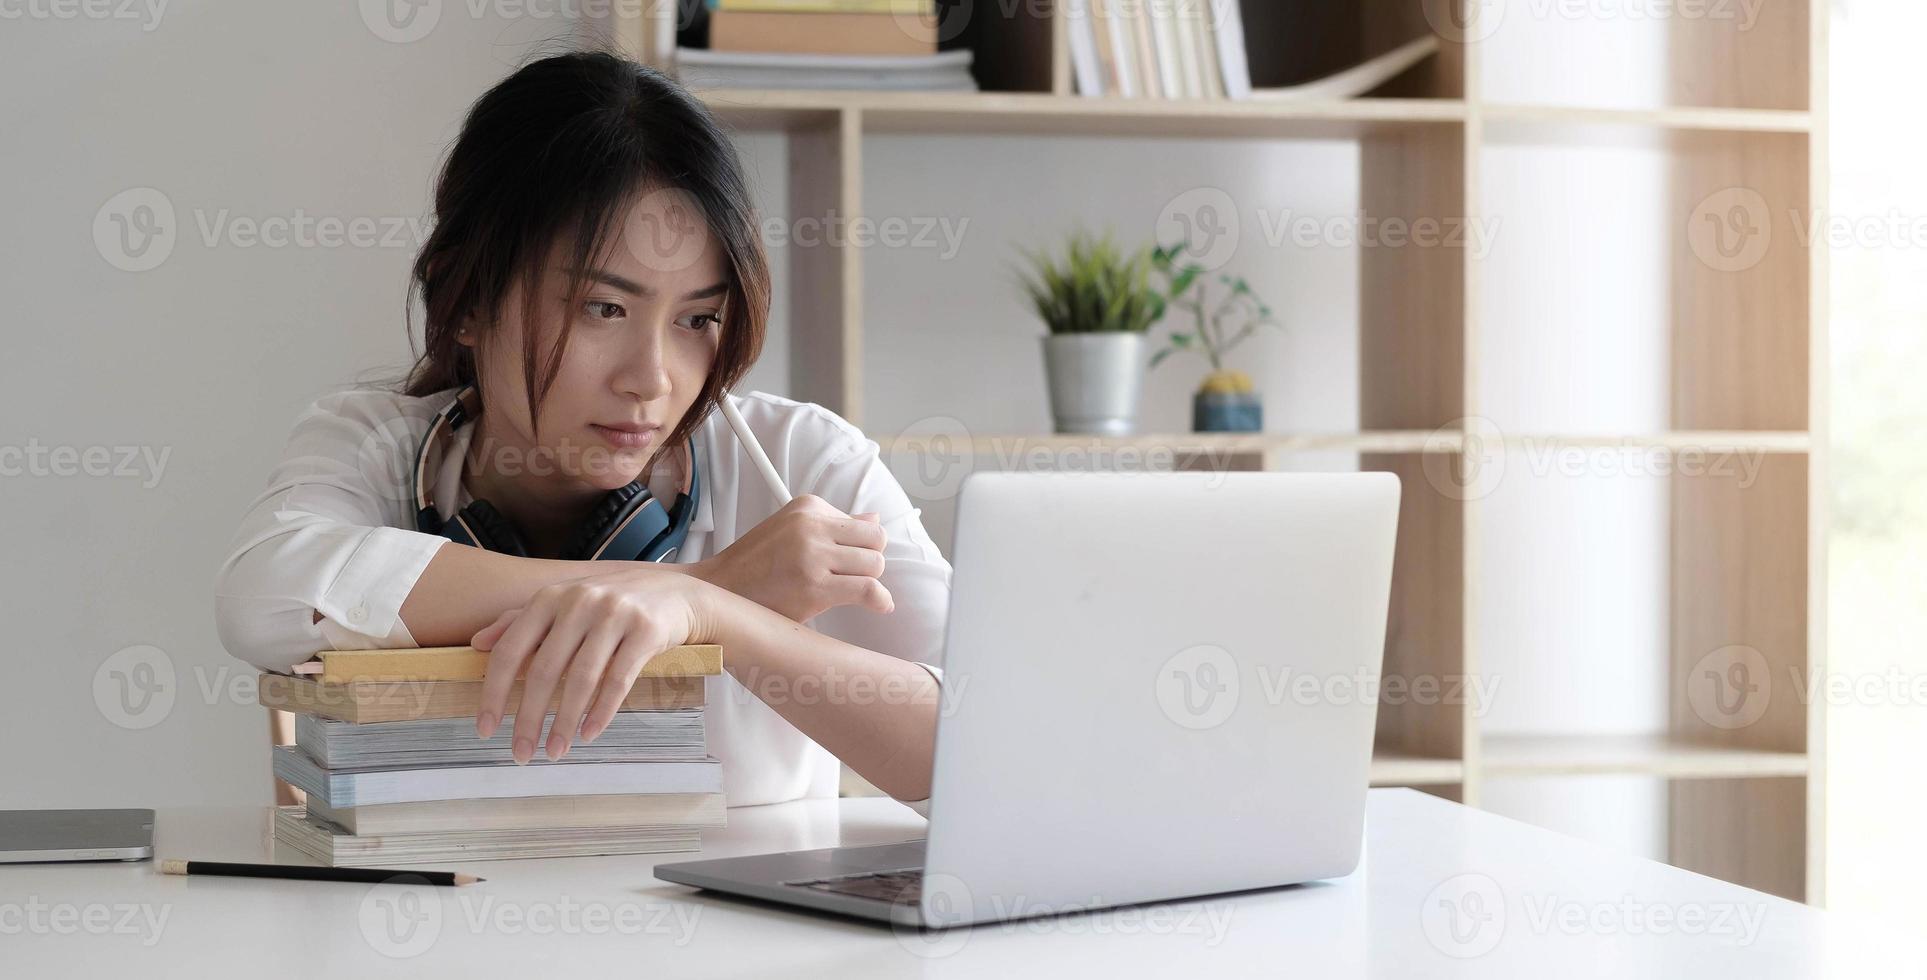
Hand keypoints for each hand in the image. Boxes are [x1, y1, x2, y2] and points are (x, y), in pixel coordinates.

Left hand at [470, 568, 703, 764]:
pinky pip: (618, 680)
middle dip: (529, 718)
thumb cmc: (614, 603)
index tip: (486, 729)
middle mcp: (579, 601)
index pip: (511, 649)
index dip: (493, 692)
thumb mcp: (565, 604)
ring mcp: (615, 614)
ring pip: (581, 679)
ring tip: (555, 751)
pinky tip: (589, 734)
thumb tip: (477, 644)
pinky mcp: (646, 630)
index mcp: (551, 597)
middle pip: (544, 670)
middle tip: (521, 754)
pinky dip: (601, 712)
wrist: (679, 594)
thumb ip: (521, 621)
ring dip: (565, 722)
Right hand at [691, 494, 893, 621]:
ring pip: (875, 565)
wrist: (720, 589)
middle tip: (850, 578)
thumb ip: (835, 524)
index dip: (861, 548)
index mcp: (808, 507)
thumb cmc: (756, 565)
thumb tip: (874, 520)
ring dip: (868, 583)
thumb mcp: (794, 529)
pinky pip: (867, 589)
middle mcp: (811, 526)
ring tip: (846, 591)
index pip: (863, 525)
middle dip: (870, 563)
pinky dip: (880, 600)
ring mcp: (812, 555)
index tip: (849, 563)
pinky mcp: (814, 586)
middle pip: (876, 542)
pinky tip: (879, 606)